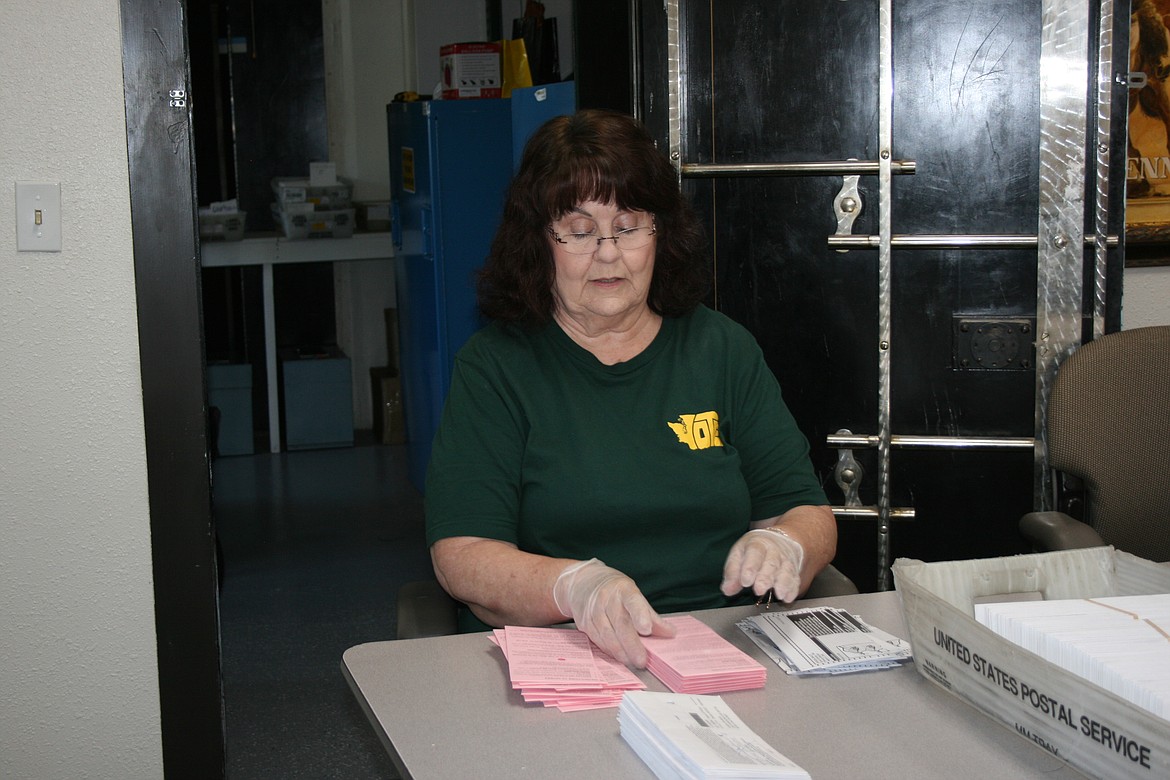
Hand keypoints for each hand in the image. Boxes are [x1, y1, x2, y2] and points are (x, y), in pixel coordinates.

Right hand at [552, 558, 674, 667]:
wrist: (583, 582)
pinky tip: (618, 656)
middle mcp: (607, 598)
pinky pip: (598, 639)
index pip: (633, 602)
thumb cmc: (615, 591)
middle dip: (632, 644)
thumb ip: (651, 616)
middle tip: (642, 660)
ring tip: (631, 662)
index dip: (640, 615)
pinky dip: (609, 650)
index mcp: (624, 589)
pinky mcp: (585, 622)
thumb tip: (670, 633)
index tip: (647, 629)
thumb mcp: (634, 595)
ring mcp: (593, 610)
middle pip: (620, 624)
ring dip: (620, 651)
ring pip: (607, 634)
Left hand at [720, 527, 804, 602]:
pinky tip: (788, 597)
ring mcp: (785, 561)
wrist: (779, 540)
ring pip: (786, 571)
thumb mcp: (739, 554)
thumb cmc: (754, 549)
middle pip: (771, 563)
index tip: (745, 581)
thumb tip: (727, 589)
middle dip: (765, 578)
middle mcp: (774, 551)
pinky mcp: (794, 571)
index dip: (750, 568)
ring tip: (778, 594)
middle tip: (759, 590)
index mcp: (757, 544)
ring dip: (783, 583)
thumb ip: (732, 572)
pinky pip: (795, 580)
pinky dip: (792, 589)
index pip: (754, 553)